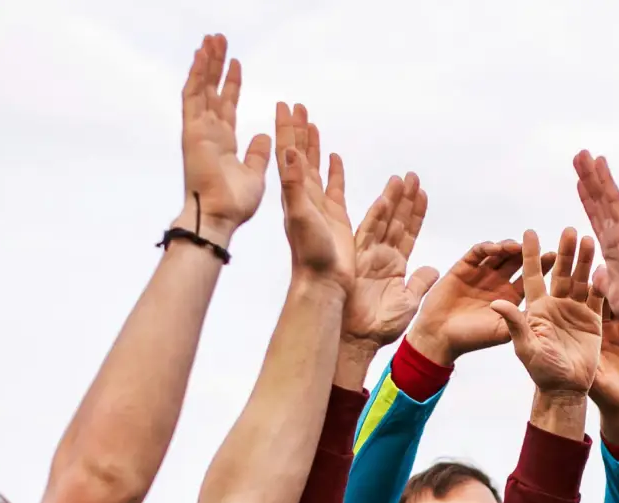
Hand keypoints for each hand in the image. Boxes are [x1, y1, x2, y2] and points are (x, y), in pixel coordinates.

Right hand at [178, 36, 272, 241]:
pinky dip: (197, 74)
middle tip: (220, 40)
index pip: (226, 106)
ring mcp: (198, 130)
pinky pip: (193, 96)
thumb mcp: (255, 174)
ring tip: (212, 39)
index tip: (236, 63)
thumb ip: (257, 154)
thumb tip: (265, 136)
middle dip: (216, 65)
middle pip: (212, 91)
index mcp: (223, 143)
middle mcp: (208, 133)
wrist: (220, 215)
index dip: (231, 84)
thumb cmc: (236, 203)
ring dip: (206, 63)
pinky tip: (201, 54)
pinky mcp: (192, 131)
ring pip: (201, 88)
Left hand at [275, 102, 354, 285]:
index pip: (288, 152)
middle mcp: (304, 194)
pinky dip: (334, 170)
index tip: (284, 105)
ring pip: (316, 166)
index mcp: (294, 192)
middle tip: (297, 106)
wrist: (323, 280)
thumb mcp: (300, 215)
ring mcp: (319, 204)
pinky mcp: (335, 215)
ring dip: (313, 144)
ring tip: (311, 122)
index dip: (286, 128)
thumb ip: (294, 184)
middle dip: (298, 129)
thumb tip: (288, 151)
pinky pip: (334, 185)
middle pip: (300, 153)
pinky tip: (334, 157)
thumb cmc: (310, 253)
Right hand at [343, 173, 439, 348]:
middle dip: (404, 198)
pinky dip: (376, 217)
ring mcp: (368, 256)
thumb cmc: (381, 326)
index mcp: (394, 265)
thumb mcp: (409, 302)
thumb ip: (420, 283)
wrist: (359, 339)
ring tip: (401, 178)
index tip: (423, 192)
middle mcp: (381, 256)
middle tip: (412, 175)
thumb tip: (433, 269)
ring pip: (383, 221)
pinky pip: (368, 234)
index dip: (416, 213)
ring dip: (392, 199)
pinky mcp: (357, 260)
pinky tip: (385, 199)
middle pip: (396, 221)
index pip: (409, 233)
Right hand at [406, 239, 556, 365]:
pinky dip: (487, 248)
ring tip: (517, 247)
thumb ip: (519, 321)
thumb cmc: (471, 339)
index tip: (554, 256)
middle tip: (537, 244)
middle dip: (527, 252)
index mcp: (511, 298)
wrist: (439, 337)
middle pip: (516, 262)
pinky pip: (478, 253)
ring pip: (499, 254)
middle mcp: (498, 283)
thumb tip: (543, 311)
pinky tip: (496, 249)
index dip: (541, 267)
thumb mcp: (501, 334)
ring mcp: (481, 274)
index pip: (530, 278)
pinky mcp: (464, 267)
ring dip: (509, 248)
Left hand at [491, 229, 603, 397]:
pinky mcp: (593, 319)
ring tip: (588, 239)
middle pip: (559, 272)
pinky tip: (602, 269)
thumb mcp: (525, 347)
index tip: (529, 232)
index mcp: (537, 308)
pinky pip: (597, 297)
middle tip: (568, 230)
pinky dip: (600, 284)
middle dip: (564, 251)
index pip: (532, 275)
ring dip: (583, 260)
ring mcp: (575, 310)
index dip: (530, 255)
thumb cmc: (541, 370)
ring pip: (579, 279)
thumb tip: (496, 302)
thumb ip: (514, 323)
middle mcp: (556, 304)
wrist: (566, 388)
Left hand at [574, 151, 618, 320]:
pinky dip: (605, 179)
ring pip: (603, 195)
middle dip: (588, 180)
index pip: (597, 220)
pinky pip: (612, 198)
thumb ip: (602, 281)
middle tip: (579, 158)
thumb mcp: (610, 293)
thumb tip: (596, 273)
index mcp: (612, 249)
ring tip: (582, 153)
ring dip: (592, 174)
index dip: (588, 202)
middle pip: (598, 202)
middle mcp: (616, 234)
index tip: (581, 185)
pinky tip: (598, 160)